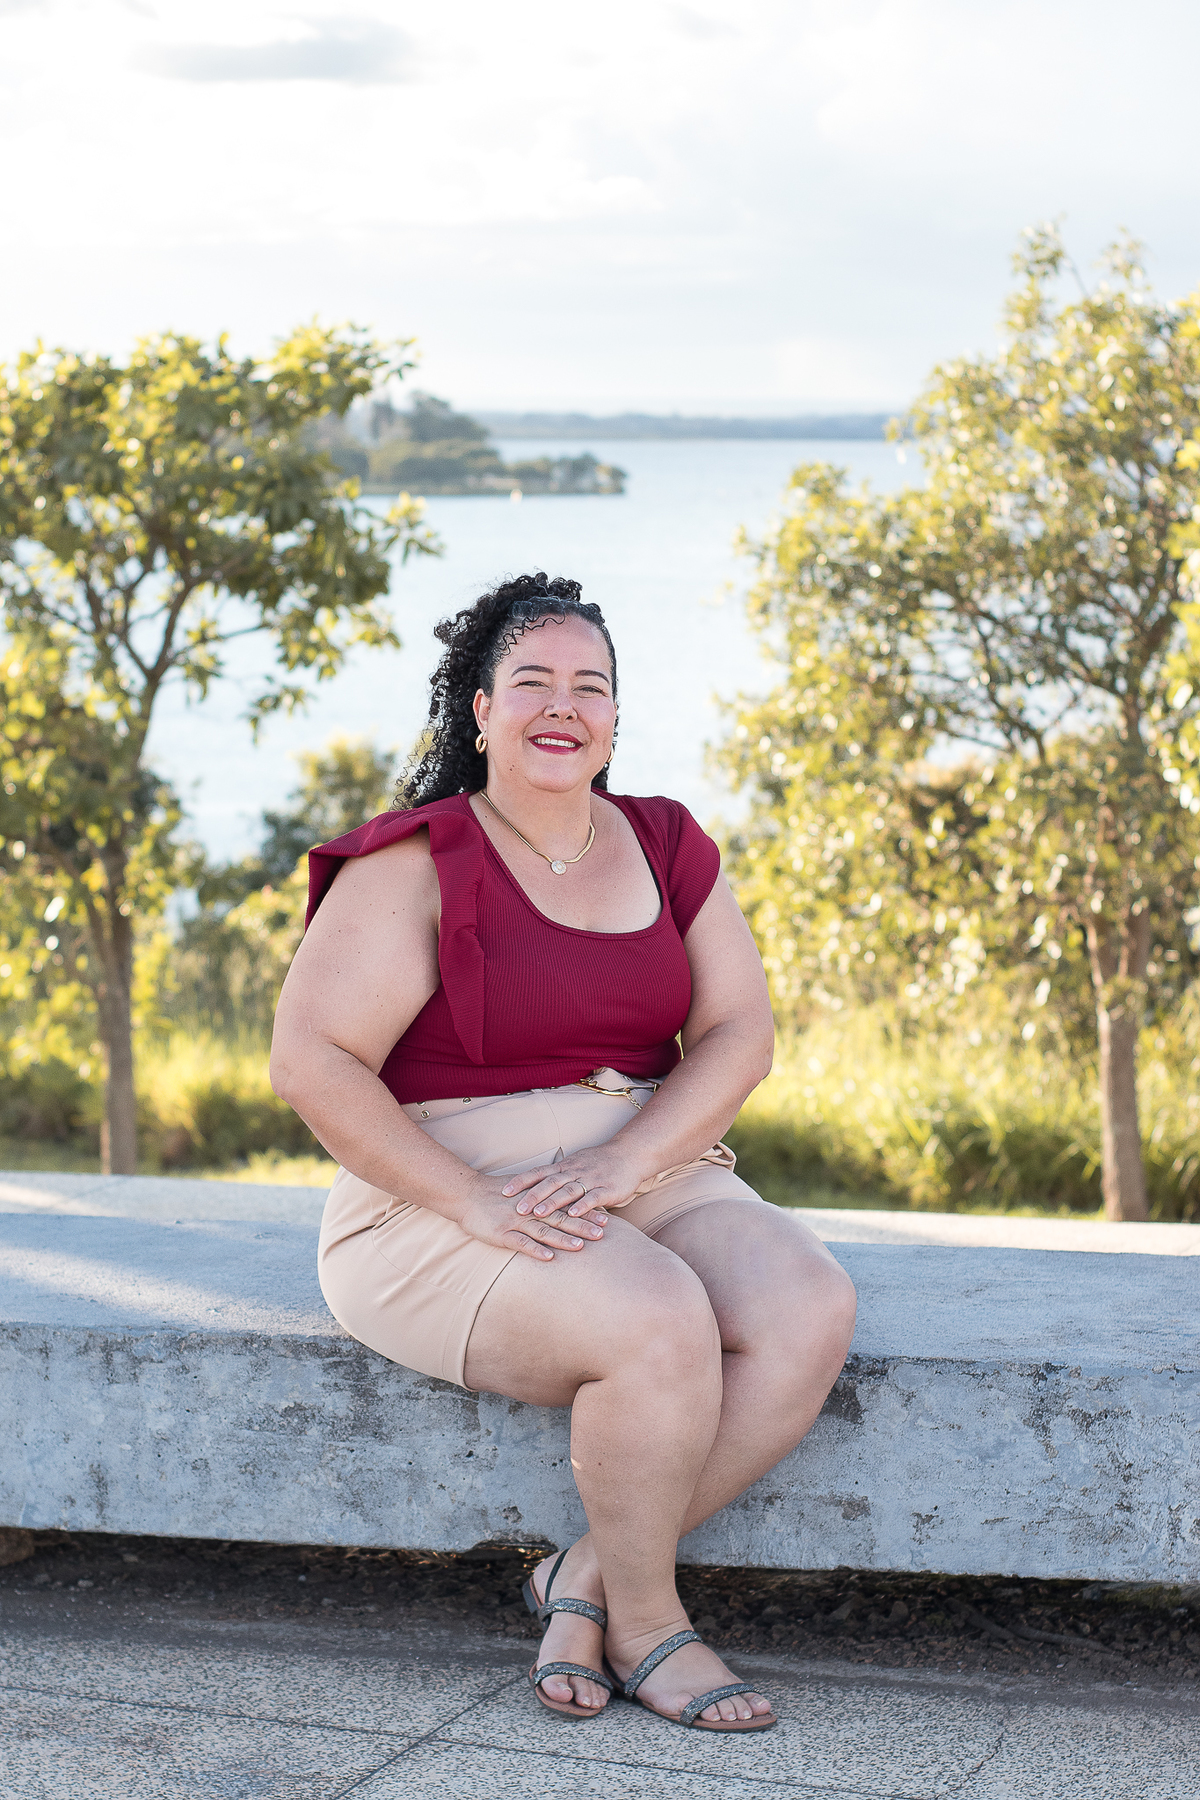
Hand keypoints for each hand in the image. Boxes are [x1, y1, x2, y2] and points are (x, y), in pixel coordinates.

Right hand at [457, 1175, 610, 1262]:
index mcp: (536, 1200)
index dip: (585, 1212)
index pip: (565, 1206)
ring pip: (543, 1230)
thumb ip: (541, 1197)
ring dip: (563, 1239)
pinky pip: (520, 1243)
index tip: (605, 1218)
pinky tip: (549, 1257)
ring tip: (581, 1247)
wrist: (466, 1194)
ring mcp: (515, 1222)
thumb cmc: (494, 1193)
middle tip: (602, 1233)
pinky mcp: (501, 1234)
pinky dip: (535, 1250)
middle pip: (560, 1218)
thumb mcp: (522, 1191)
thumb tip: (562, 1202)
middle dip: (581, 1226)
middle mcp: (529, 1210)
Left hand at [501, 1146, 644, 1220]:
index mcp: (566, 1166)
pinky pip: (592, 1197)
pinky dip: (582, 1206)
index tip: (504, 1191)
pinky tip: (572, 1215)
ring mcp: (591, 1179)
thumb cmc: (601, 1162)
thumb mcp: (576, 1164)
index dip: (521, 1181)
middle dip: (533, 1195)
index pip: (539, 1172)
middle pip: (550, 1182)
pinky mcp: (606, 1189)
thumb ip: (559, 1175)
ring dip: (553, 1202)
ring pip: (568, 1190)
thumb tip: (536, 1186)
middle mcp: (575, 1171)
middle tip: (516, 1208)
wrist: (630, 1154)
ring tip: (538, 1213)